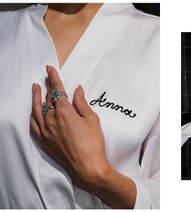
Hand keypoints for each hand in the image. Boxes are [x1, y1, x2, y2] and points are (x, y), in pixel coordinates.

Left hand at [30, 65, 109, 187]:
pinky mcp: (44, 141)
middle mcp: (51, 119)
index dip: (54, 78)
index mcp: (64, 112)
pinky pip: (34, 125)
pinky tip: (33, 111)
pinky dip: (33, 115)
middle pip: (48, 98)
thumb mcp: (92, 119)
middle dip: (48, 86)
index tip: (50, 68)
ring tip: (36, 88)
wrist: (87, 166)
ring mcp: (46, 131)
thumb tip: (77, 90)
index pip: (57, 90)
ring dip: (36, 97)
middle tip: (47, 77)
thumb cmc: (93, 143)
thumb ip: (82, 103)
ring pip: (37, 110)